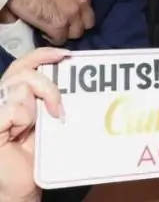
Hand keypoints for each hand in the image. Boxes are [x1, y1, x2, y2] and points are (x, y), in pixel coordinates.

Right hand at [0, 47, 67, 201]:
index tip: (66, 56)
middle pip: (23, 70)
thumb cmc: (34, 155)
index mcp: (12, 94)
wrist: (20, 186)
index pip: (23, 64)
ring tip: (36, 126)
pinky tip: (20, 134)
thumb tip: (69, 76)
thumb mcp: (46, 120)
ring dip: (36, 107)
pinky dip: (24, 120)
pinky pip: (15, 109)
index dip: (43, 55)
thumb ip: (48, 98)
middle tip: (57, 109)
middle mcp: (0, 98)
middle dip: (48, 86)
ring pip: (21, 87)